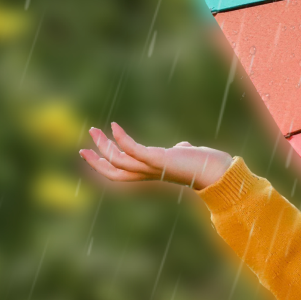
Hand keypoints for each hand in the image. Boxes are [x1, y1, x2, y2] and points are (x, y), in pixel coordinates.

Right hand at [79, 122, 233, 190]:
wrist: (217, 170)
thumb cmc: (204, 163)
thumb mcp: (185, 156)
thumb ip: (178, 151)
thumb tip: (181, 147)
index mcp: (150, 172)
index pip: (119, 173)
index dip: (102, 164)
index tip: (88, 152)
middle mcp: (148, 173)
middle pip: (114, 171)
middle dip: (97, 159)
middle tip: (82, 147)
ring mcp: (152, 167)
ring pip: (119, 162)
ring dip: (104, 146)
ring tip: (94, 130)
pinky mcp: (159, 160)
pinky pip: (134, 151)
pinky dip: (122, 139)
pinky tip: (114, 126)